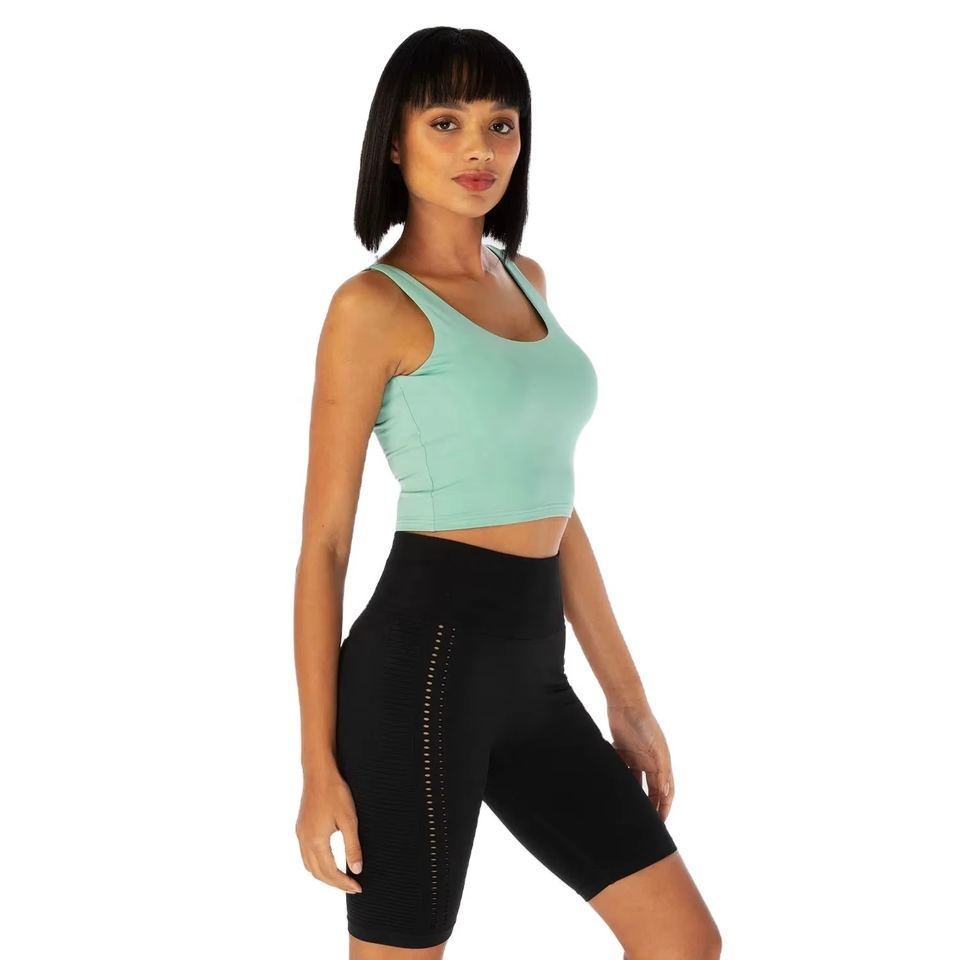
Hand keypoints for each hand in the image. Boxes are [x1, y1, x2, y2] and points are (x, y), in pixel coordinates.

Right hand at [296, 773, 363, 893]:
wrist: (319, 773)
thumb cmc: (335, 793)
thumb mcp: (349, 820)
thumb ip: (352, 847)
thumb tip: (357, 870)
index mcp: (315, 841)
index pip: (330, 872)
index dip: (344, 883)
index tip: (357, 888)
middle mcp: (304, 840)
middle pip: (317, 873)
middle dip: (334, 883)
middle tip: (351, 887)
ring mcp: (300, 834)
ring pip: (309, 865)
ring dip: (324, 875)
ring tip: (341, 878)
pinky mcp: (301, 827)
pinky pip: (306, 855)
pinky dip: (316, 864)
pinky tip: (327, 861)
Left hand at [606, 701, 673, 819]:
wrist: (625, 703)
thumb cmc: (644, 723)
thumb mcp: (656, 748)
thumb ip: (662, 770)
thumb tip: (667, 794)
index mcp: (661, 763)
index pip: (664, 791)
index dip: (663, 807)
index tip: (660, 824)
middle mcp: (650, 762)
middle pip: (650, 789)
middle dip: (649, 806)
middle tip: (644, 822)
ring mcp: (635, 757)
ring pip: (634, 782)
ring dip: (633, 795)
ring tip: (627, 811)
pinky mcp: (621, 751)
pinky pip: (620, 769)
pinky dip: (618, 779)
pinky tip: (612, 790)